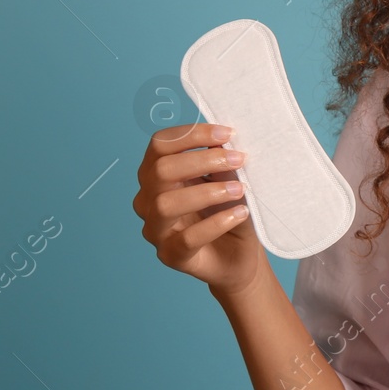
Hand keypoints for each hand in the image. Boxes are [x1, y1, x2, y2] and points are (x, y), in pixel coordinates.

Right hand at [133, 123, 265, 299]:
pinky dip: (216, 223)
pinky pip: (187, 238)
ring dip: (208, 192)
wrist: (238, 255)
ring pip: (165, 204)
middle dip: (203, 160)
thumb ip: (221, 163)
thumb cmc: (228, 210)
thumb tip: (224, 141)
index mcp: (157, 175)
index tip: (228, 133)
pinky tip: (240, 213)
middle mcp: (148, 200)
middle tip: (239, 159)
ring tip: (240, 189)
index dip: (191, 134)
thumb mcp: (228, 180)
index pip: (159, 145)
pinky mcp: (171, 255)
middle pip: (160, 170)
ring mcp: (156, 230)